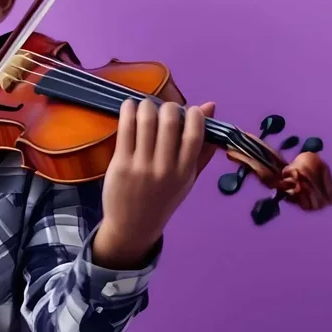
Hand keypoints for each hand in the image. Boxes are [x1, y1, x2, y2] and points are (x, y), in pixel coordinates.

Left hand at [95, 98, 219, 268]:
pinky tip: (129, 107)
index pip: (195, 134)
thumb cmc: (163, 198)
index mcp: (186, 172)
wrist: (133, 226)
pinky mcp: (121, 164)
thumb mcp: (188, 178)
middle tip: (163, 108)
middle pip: (169, 122)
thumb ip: (202, 146)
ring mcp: (142, 166)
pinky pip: (125, 129)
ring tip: (145, 105)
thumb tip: (210, 107)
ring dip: (146, 105)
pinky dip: (128, 111)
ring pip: (146, 121)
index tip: (189, 109)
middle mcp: (166, 169)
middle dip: (168, 107)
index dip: (194, 114)